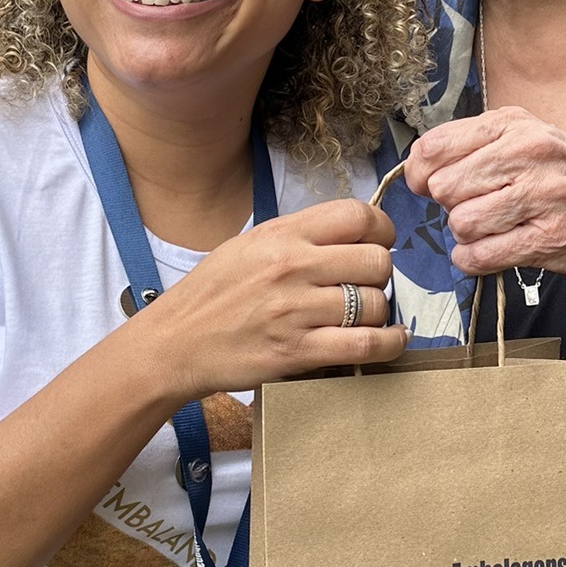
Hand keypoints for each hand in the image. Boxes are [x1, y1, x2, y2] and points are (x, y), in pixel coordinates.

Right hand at [132, 199, 406, 402]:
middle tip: (367, 286)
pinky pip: (366, 344)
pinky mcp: (297, 351)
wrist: (174, 343)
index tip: (379, 243)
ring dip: (380, 312)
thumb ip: (298, 237)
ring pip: (375, 303)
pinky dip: (389, 343)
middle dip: (380, 275)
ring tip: (367, 317)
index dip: (381, 230)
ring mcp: (295, 310)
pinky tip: (391, 341)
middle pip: (376, 260)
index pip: (357, 215)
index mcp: (281, 234)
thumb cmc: (211, 296)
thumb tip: (351, 234)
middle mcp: (291, 267)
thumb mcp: (248, 245)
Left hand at [403, 107, 565, 282]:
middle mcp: (528, 153)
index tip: (430, 187)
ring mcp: (541, 196)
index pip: (434, 147)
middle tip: (477, 208)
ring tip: (493, 230)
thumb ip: (477, 148)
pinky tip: (492, 252)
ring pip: (461, 223)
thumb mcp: (531, 140)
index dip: (420, 174)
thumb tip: (420, 172)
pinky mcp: (549, 239)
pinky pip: (481, 256)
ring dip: (467, 236)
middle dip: (451, 207)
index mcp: (515, 125)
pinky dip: (475, 260)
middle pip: (444, 188)